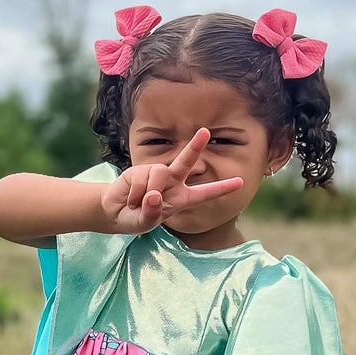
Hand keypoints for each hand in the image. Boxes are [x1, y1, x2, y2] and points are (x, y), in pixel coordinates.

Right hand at [101, 129, 243, 234]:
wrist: (115, 212)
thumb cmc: (136, 218)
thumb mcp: (145, 223)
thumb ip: (151, 213)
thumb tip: (154, 194)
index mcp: (181, 197)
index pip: (205, 193)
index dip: (222, 188)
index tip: (240, 181)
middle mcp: (172, 182)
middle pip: (186, 162)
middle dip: (195, 146)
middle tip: (205, 131)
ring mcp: (156, 174)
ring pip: (159, 175)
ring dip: (147, 193)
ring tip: (138, 204)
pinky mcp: (139, 169)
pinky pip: (142, 179)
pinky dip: (134, 194)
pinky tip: (130, 198)